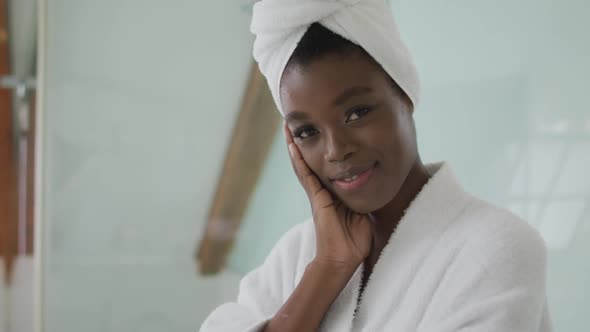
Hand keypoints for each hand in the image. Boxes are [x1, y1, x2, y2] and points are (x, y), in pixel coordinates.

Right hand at [283, 123, 372, 270]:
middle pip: (310, 161)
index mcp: (333, 192)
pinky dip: (299, 160)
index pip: (325, 165)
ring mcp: (317, 194)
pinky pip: (306, 175)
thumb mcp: (364, 211)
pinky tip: (293, 145)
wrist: (344, 259)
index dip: (319, 149)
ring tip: (288, 126)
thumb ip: (364, 195)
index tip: (317, 130)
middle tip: (294, 121)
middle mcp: (322, 190)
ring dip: (295, 146)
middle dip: (303, 142)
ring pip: (304, 164)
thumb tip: (374, 181)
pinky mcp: (316, 199)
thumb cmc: (355, 239)